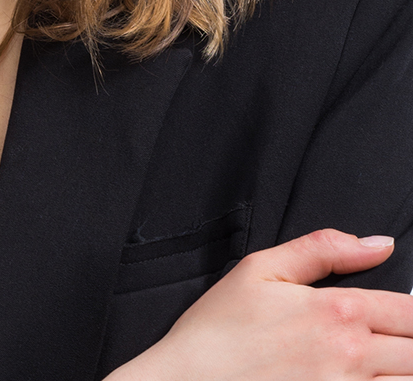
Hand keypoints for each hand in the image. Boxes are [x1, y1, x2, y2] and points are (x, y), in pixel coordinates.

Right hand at [107, 229, 412, 379]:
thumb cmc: (218, 330)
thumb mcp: (260, 269)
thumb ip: (322, 249)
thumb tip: (378, 244)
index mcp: (337, 310)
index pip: (412, 311)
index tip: (404, 316)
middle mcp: (352, 355)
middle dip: (412, 341)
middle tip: (394, 339)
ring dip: (405, 370)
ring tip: (388, 361)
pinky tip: (374, 379)